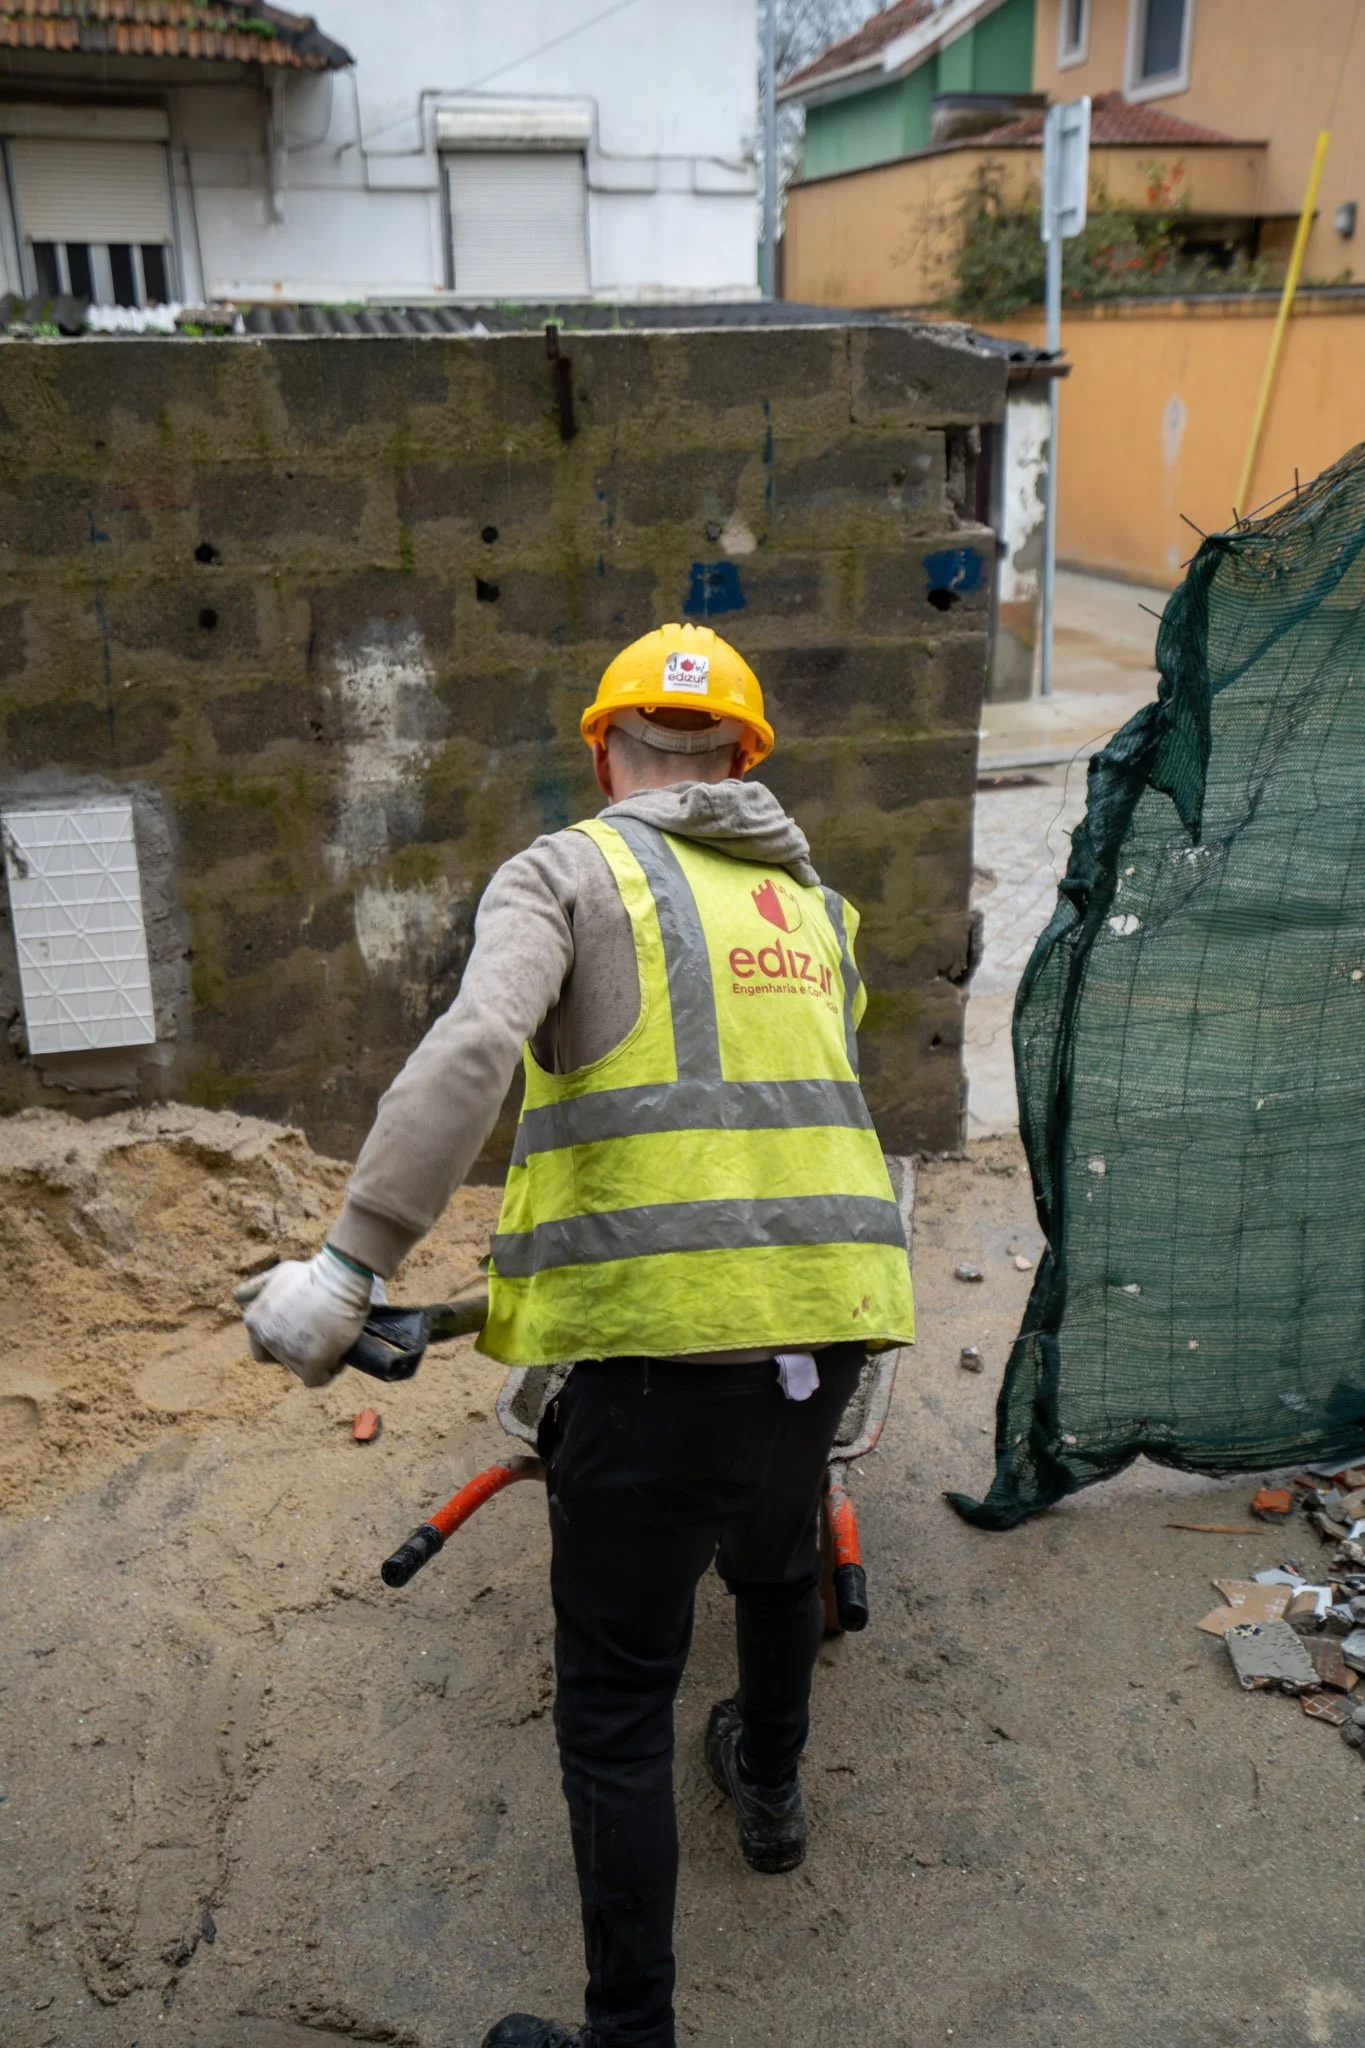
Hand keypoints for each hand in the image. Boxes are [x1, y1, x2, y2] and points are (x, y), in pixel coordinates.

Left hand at [242, 1247, 374, 1386]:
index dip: (282, 1342)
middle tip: (320, 1334)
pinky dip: (329, 1371)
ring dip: (316, 1360)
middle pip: (283, 1359)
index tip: (301, 1331)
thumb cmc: (312, 1275)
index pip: (261, 1348)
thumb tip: (237, 1296)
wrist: (338, 1278)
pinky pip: (318, 1379)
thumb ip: (257, 1288)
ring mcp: (287, 1353)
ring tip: (334, 1340)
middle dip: (300, 1351)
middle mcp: (266, 1339)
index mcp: (254, 1322)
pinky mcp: (310, 1364)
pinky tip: (339, 1357)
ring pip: (301, 1370)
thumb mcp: (279, 1274)